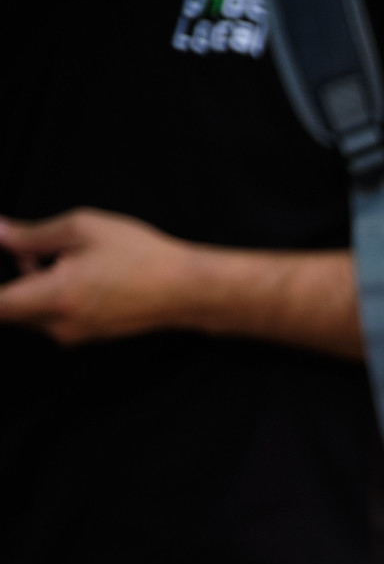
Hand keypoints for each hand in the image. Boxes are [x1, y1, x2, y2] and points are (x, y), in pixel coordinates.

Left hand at [0, 209, 207, 343]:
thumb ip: (30, 234)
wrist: (186, 290)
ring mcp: (74, 335)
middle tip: (29, 249)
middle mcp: (59, 324)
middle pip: (9, 309)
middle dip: (12, 279)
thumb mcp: (82, 227)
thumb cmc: (140, 255)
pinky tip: (76, 274)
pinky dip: (50, 297)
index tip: (4, 260)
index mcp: (54, 296)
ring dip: (30, 287)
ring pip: (29, 313)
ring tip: (61, 259)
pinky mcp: (87, 336)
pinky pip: (51, 318)